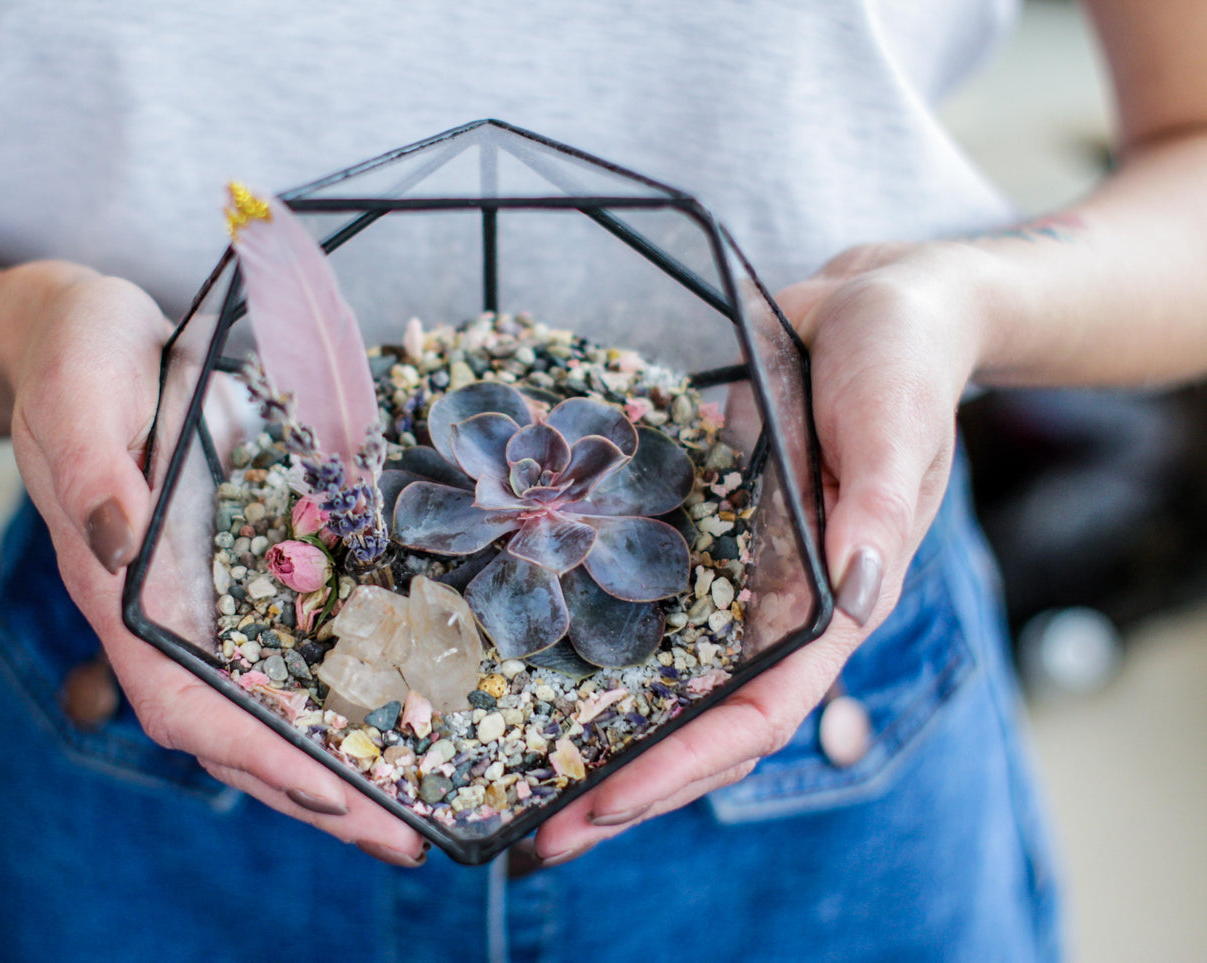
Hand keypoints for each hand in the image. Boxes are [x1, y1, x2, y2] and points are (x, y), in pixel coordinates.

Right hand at [0, 261, 427, 866]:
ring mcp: (201, 595)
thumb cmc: (75, 358)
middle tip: (406, 835)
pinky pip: (285, 644)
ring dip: (332, 755)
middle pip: (233, 730)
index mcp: (118, 590)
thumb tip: (115, 544)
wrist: (86, 333)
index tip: (335, 796)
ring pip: (262, 702)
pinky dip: (333, 688)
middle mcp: (162, 612)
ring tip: (414, 797)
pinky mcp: (236, 566)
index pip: (183, 703)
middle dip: (315, 789)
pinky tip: (393, 703)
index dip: (257, 756)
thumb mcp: (75, 391)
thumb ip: (88, 467)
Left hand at [530, 241, 987, 864]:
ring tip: (525, 776)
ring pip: (669, 680)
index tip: (607, 800)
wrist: (876, 308)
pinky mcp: (702, 534)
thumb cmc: (902, 365)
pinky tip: (532, 665)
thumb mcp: (893, 428)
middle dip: (629, 780)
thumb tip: (853, 592)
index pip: (759, 714)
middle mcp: (780, 607)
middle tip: (539, 830)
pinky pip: (646, 603)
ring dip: (605, 732)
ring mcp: (738, 576)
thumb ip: (877, 511)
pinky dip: (599, 644)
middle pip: (702, 722)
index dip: (684, 763)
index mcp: (834, 605)